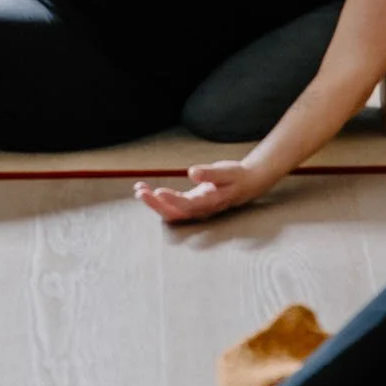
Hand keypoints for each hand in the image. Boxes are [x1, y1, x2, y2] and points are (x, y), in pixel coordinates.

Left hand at [134, 159, 268, 223]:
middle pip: (174, 213)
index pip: (188, 205)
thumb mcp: (227, 172)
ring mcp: (194, 209)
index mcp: (210, 202)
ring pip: (170, 212)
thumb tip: (193, 172)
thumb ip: (211, 173)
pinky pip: (170, 206)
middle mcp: (200, 210)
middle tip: (140, 191)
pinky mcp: (189, 204)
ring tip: (139, 189)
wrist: (246, 184)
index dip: (172, 200)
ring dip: (153, 202)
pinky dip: (156, 199)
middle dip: (155, 204)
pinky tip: (145, 189)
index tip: (158, 192)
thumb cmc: (237, 177)